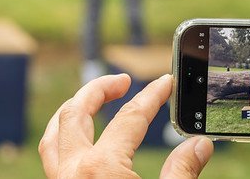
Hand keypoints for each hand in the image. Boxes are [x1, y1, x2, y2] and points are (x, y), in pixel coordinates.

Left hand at [39, 74, 212, 177]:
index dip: (152, 97)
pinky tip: (76, 136)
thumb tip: (199, 144)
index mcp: (101, 169)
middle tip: (121, 80)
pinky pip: (51, 153)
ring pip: (55, 131)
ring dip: (73, 108)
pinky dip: (61, 135)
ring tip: (91, 99)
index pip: (130, 119)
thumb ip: (182, 173)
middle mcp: (73, 169)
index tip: (165, 82)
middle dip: (99, 89)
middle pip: (77, 112)